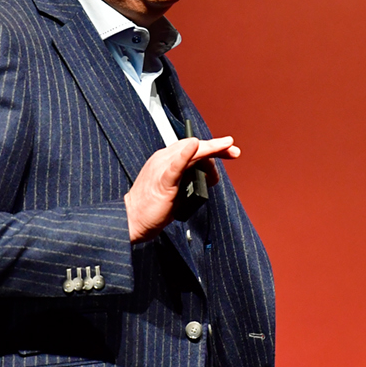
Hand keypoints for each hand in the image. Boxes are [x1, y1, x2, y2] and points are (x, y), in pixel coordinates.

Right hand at [125, 136, 239, 242]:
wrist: (131, 220)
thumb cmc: (151, 208)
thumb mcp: (175, 189)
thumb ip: (189, 179)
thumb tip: (207, 177)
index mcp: (165, 159)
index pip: (191, 147)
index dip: (211, 147)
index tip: (229, 151)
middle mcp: (163, 159)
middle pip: (194, 146)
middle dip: (217, 147)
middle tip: (234, 152)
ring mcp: (162, 168)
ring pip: (190, 152)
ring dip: (211, 150)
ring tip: (227, 149)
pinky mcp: (162, 181)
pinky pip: (175, 166)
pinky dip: (185, 155)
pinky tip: (193, 147)